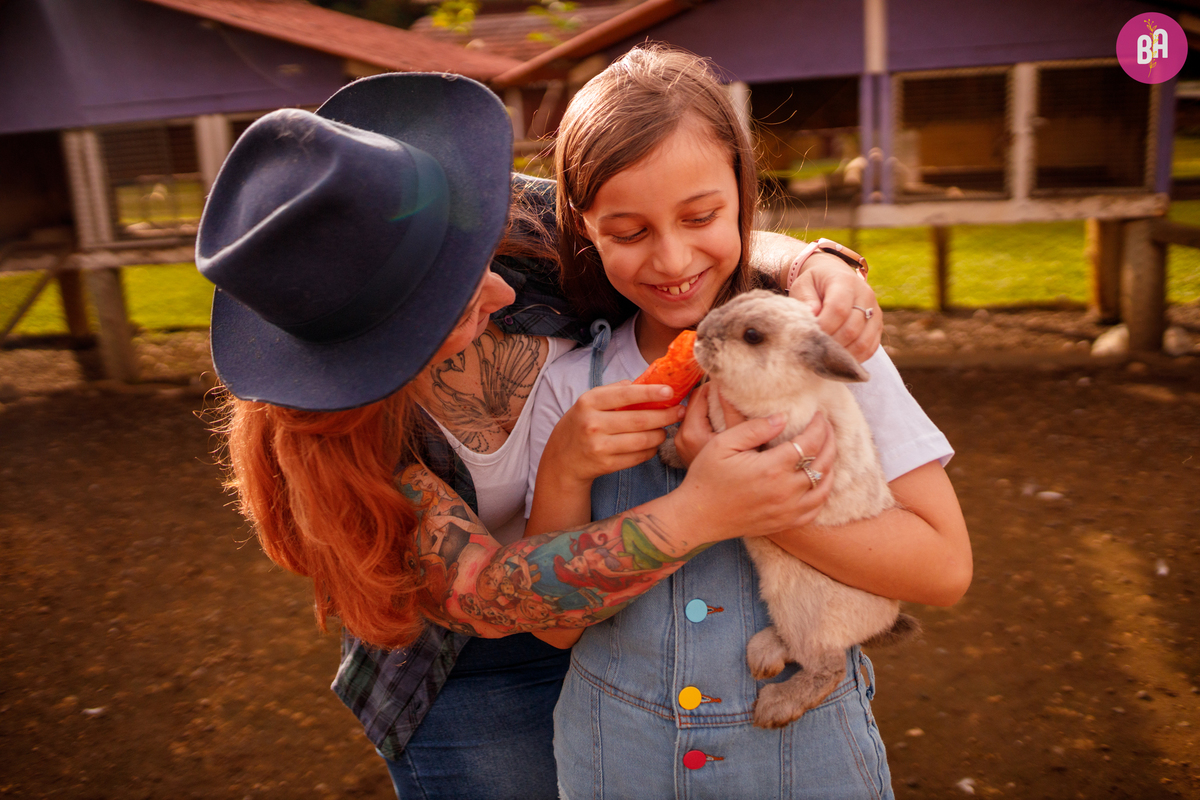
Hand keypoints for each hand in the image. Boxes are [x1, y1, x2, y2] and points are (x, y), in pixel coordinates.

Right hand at [541, 381, 684, 485]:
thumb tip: (648, 382)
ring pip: (643, 440)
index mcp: (589, 402)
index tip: (670, 391)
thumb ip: (616, 391)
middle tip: (680, 411)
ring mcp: (599, 446)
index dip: (651, 393)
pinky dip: (651, 450)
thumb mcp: (590, 402)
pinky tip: (652, 444)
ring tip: (665, 428)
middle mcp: (593, 424)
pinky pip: (639, 457)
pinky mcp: (606, 465)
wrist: (562, 459)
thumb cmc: (582, 423)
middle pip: (640, 420)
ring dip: (660, 434)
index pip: (626, 394)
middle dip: (665, 415)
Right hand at [668, 412, 837, 543]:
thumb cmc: (706, 477)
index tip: (819, 415)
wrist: (697, 517)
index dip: (819, 426)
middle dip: (829, 441)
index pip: (809, 443)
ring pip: (824, 487)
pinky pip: (815, 509)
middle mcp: (785, 491)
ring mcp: (787, 511)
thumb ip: (754, 429)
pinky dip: (822, 492)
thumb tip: (782, 417)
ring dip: (830, 466)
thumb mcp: (723, 444)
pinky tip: (819, 481)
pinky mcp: (784, 523)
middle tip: (827, 428)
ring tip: (827, 450)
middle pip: (822, 463)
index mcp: (771, 468)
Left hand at [672, 384, 747, 466]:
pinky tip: (723, 418)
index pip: (700, 393)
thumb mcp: (738, 437)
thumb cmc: (735, 472)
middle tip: (733, 387)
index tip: (732, 379)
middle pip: (696, 402)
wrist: (720, 502)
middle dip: (713, 394)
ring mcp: (682, 443)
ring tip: (731, 402)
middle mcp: (681, 436)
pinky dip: (709, 418)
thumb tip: (729, 382)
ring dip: (711, 406)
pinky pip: (697, 424)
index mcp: (691, 431)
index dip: (716, 383)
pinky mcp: (687, 447)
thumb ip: (732, 409)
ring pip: (696, 413)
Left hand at [789, 252, 881, 362]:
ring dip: (842, 354)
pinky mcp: (877, 326)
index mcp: (846, 282)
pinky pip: (870, 348)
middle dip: (831, 344)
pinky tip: (838, 358)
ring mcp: (875, 312)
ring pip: (863, 342)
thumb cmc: (816, 284)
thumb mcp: (803, 285)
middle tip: (814, 350)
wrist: (835, 277)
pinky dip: (854, 358)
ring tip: (825, 356)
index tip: (810, 335)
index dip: (824, 327)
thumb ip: (806, 300)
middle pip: (852, 329)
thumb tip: (813, 315)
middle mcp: (865, 296)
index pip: (839, 309)